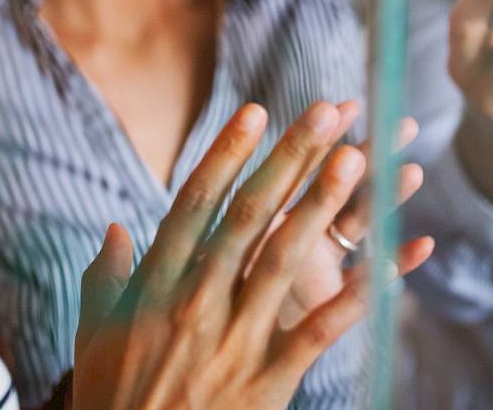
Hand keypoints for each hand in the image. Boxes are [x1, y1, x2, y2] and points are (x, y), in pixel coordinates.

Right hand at [72, 101, 432, 409]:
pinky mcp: (269, 378)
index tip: (256, 110)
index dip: (228, 154)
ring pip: (286, 257)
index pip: (197, 204)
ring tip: (358, 158)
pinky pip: (326, 328)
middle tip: (325, 111)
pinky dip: (366, 293)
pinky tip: (399, 259)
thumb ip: (104, 277)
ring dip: (325, 203)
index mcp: (156, 284)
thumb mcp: (93, 335)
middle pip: (250, 215)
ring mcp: (236, 337)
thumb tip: (116, 228)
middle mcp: (197, 300)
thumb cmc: (113, 401)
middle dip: (290, 159)